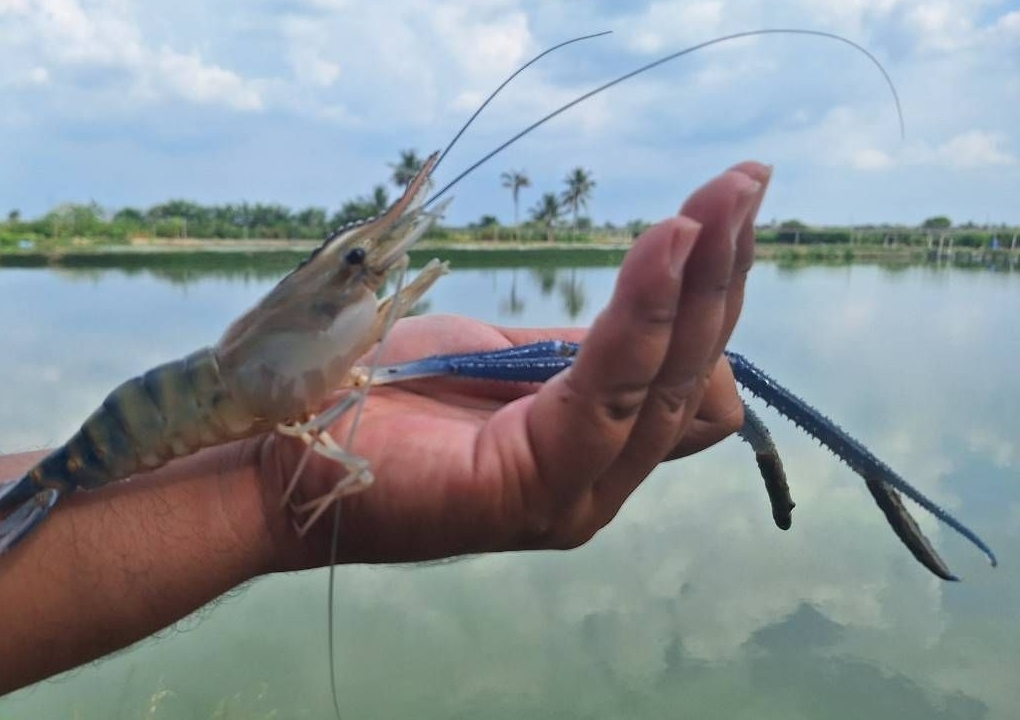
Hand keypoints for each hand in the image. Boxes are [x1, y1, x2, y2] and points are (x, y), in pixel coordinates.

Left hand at [261, 161, 769, 568]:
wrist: (285, 445)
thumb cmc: (384, 396)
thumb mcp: (502, 359)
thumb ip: (583, 352)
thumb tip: (659, 311)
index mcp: (590, 453)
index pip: (686, 377)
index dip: (710, 298)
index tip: (719, 210)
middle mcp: (598, 483)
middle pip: (695, 374)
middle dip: (724, 271)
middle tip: (748, 179)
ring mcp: (573, 495)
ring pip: (670, 380)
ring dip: (701, 280)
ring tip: (723, 195)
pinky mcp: (536, 488)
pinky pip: (611, 385)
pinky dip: (644, 308)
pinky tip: (666, 241)